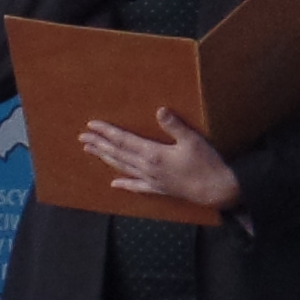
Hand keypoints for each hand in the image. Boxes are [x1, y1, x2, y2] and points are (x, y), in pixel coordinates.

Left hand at [76, 108, 241, 210]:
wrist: (217, 190)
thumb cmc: (206, 163)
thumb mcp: (192, 140)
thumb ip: (174, 125)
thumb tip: (160, 110)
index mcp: (153, 154)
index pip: (123, 140)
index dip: (106, 131)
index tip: (91, 125)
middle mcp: (147, 168)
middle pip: (117, 153)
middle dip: (99, 144)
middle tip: (82, 137)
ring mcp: (151, 180)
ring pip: (122, 167)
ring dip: (105, 158)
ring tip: (90, 151)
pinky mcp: (159, 189)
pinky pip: (137, 186)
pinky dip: (124, 184)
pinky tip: (114, 183)